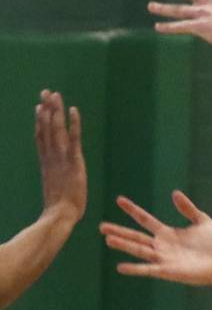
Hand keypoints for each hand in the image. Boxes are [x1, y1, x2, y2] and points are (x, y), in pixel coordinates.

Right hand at [36, 90, 86, 225]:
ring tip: (54, 94)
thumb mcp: (55, 192)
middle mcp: (51, 157)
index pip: (42, 137)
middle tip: (46, 92)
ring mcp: (61, 158)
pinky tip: (73, 110)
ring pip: (56, 129)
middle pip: (47, 128)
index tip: (39, 107)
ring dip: (56, 110)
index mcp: (46, 164)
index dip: (41, 121)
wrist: (60, 217)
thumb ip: (54, 184)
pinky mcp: (73, 161)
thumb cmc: (58, 211)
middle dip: (46, 109)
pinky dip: (73, 123)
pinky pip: (73, 138)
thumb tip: (55, 186)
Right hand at [100, 191, 211, 286]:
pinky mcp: (168, 271)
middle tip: (101, 226)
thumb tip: (174, 193)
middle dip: (119, 231)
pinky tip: (121, 266)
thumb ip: (188, 208)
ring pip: (139, 250)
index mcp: (167, 233)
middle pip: (136, 236)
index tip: (119, 199)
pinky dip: (135, 268)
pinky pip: (148, 269)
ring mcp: (163, 259)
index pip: (145, 219)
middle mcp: (161, 246)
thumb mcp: (202, 220)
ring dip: (124, 245)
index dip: (133, 210)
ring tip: (108, 239)